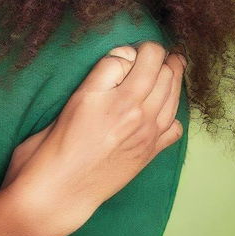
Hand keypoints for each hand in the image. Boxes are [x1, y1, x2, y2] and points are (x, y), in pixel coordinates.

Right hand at [2, 41, 185, 235]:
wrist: (61, 189)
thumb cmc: (59, 141)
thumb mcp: (78, 97)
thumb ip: (105, 71)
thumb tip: (127, 57)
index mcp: (123, 97)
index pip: (147, 57)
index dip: (144, 46)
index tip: (135, 47)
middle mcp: (143, 115)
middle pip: (167, 74)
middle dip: (165, 58)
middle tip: (157, 51)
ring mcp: (150, 137)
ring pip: (175, 97)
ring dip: (175, 79)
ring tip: (172, 67)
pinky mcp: (150, 155)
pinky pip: (175, 129)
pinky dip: (174, 115)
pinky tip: (164, 110)